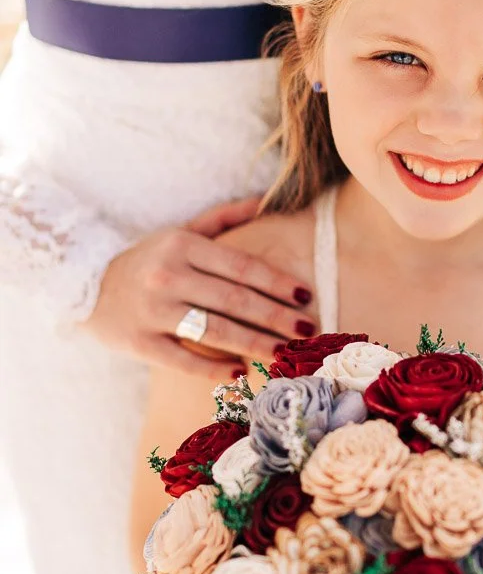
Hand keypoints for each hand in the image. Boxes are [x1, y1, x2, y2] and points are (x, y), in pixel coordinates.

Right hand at [82, 196, 314, 377]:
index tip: (305, 297)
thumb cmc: (147, 260)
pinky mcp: (138, 342)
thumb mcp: (180, 231)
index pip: (240, 266)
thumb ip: (224, 218)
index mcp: (182, 245)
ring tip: (284, 354)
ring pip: (213, 331)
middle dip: (275, 317)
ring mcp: (152, 310)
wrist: (84, 286)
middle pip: (233, 300)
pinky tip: (240, 372)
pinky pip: (182, 359)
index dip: (276, 283)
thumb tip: (267, 201)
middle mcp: (168, 275)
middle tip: (307, 331)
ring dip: (254, 344)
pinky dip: (213, 369)